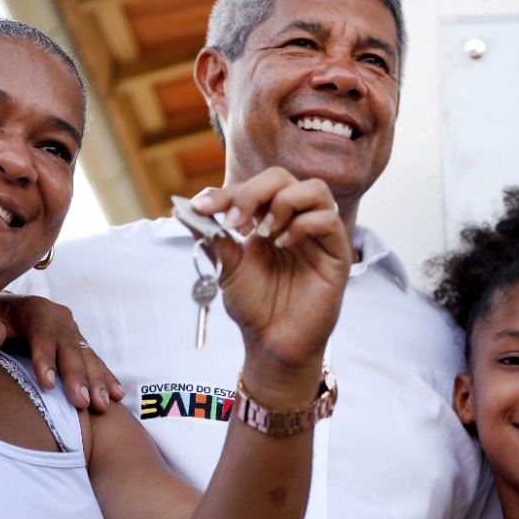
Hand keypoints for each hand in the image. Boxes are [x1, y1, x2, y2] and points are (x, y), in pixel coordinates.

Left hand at [0, 292, 124, 411]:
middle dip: (77, 377)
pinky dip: (106, 378)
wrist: (8, 310)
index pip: (42, 335)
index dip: (45, 359)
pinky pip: (96, 362)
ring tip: (102, 404)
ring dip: (97, 382)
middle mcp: (60, 319)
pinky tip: (116, 395)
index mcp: (36, 310)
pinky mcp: (80, 344)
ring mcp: (73, 332)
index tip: (46, 384)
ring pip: (87, 357)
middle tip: (81, 402)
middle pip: (70, 349)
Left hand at [188, 168, 352, 403]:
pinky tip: (284, 245)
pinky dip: (303, 225)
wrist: (272, 341)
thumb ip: (212, 237)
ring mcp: (318, 235)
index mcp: (269, 219)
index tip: (201, 207)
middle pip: (283, 177)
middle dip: (254, 192)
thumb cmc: (254, 305)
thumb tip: (181, 210)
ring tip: (266, 232)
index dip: (226, 193)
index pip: (252, 187)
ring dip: (284, 203)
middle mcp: (295, 220)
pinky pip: (328, 220)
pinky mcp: (337, 253)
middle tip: (236, 222)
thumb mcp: (227, 267)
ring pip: (315, 189)